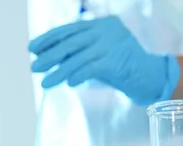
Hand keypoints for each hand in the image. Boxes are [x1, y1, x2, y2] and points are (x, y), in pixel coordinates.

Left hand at [28, 16, 180, 105]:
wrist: (151, 77)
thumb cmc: (121, 68)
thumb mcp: (97, 55)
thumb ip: (78, 52)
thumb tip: (47, 57)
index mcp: (101, 24)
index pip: (70, 29)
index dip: (49, 39)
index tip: (32, 48)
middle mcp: (107, 29)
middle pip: (72, 41)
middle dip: (50, 55)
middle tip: (33, 66)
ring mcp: (113, 43)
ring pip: (78, 57)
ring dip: (59, 71)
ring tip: (45, 83)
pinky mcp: (117, 59)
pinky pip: (91, 67)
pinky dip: (78, 75)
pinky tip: (69, 83)